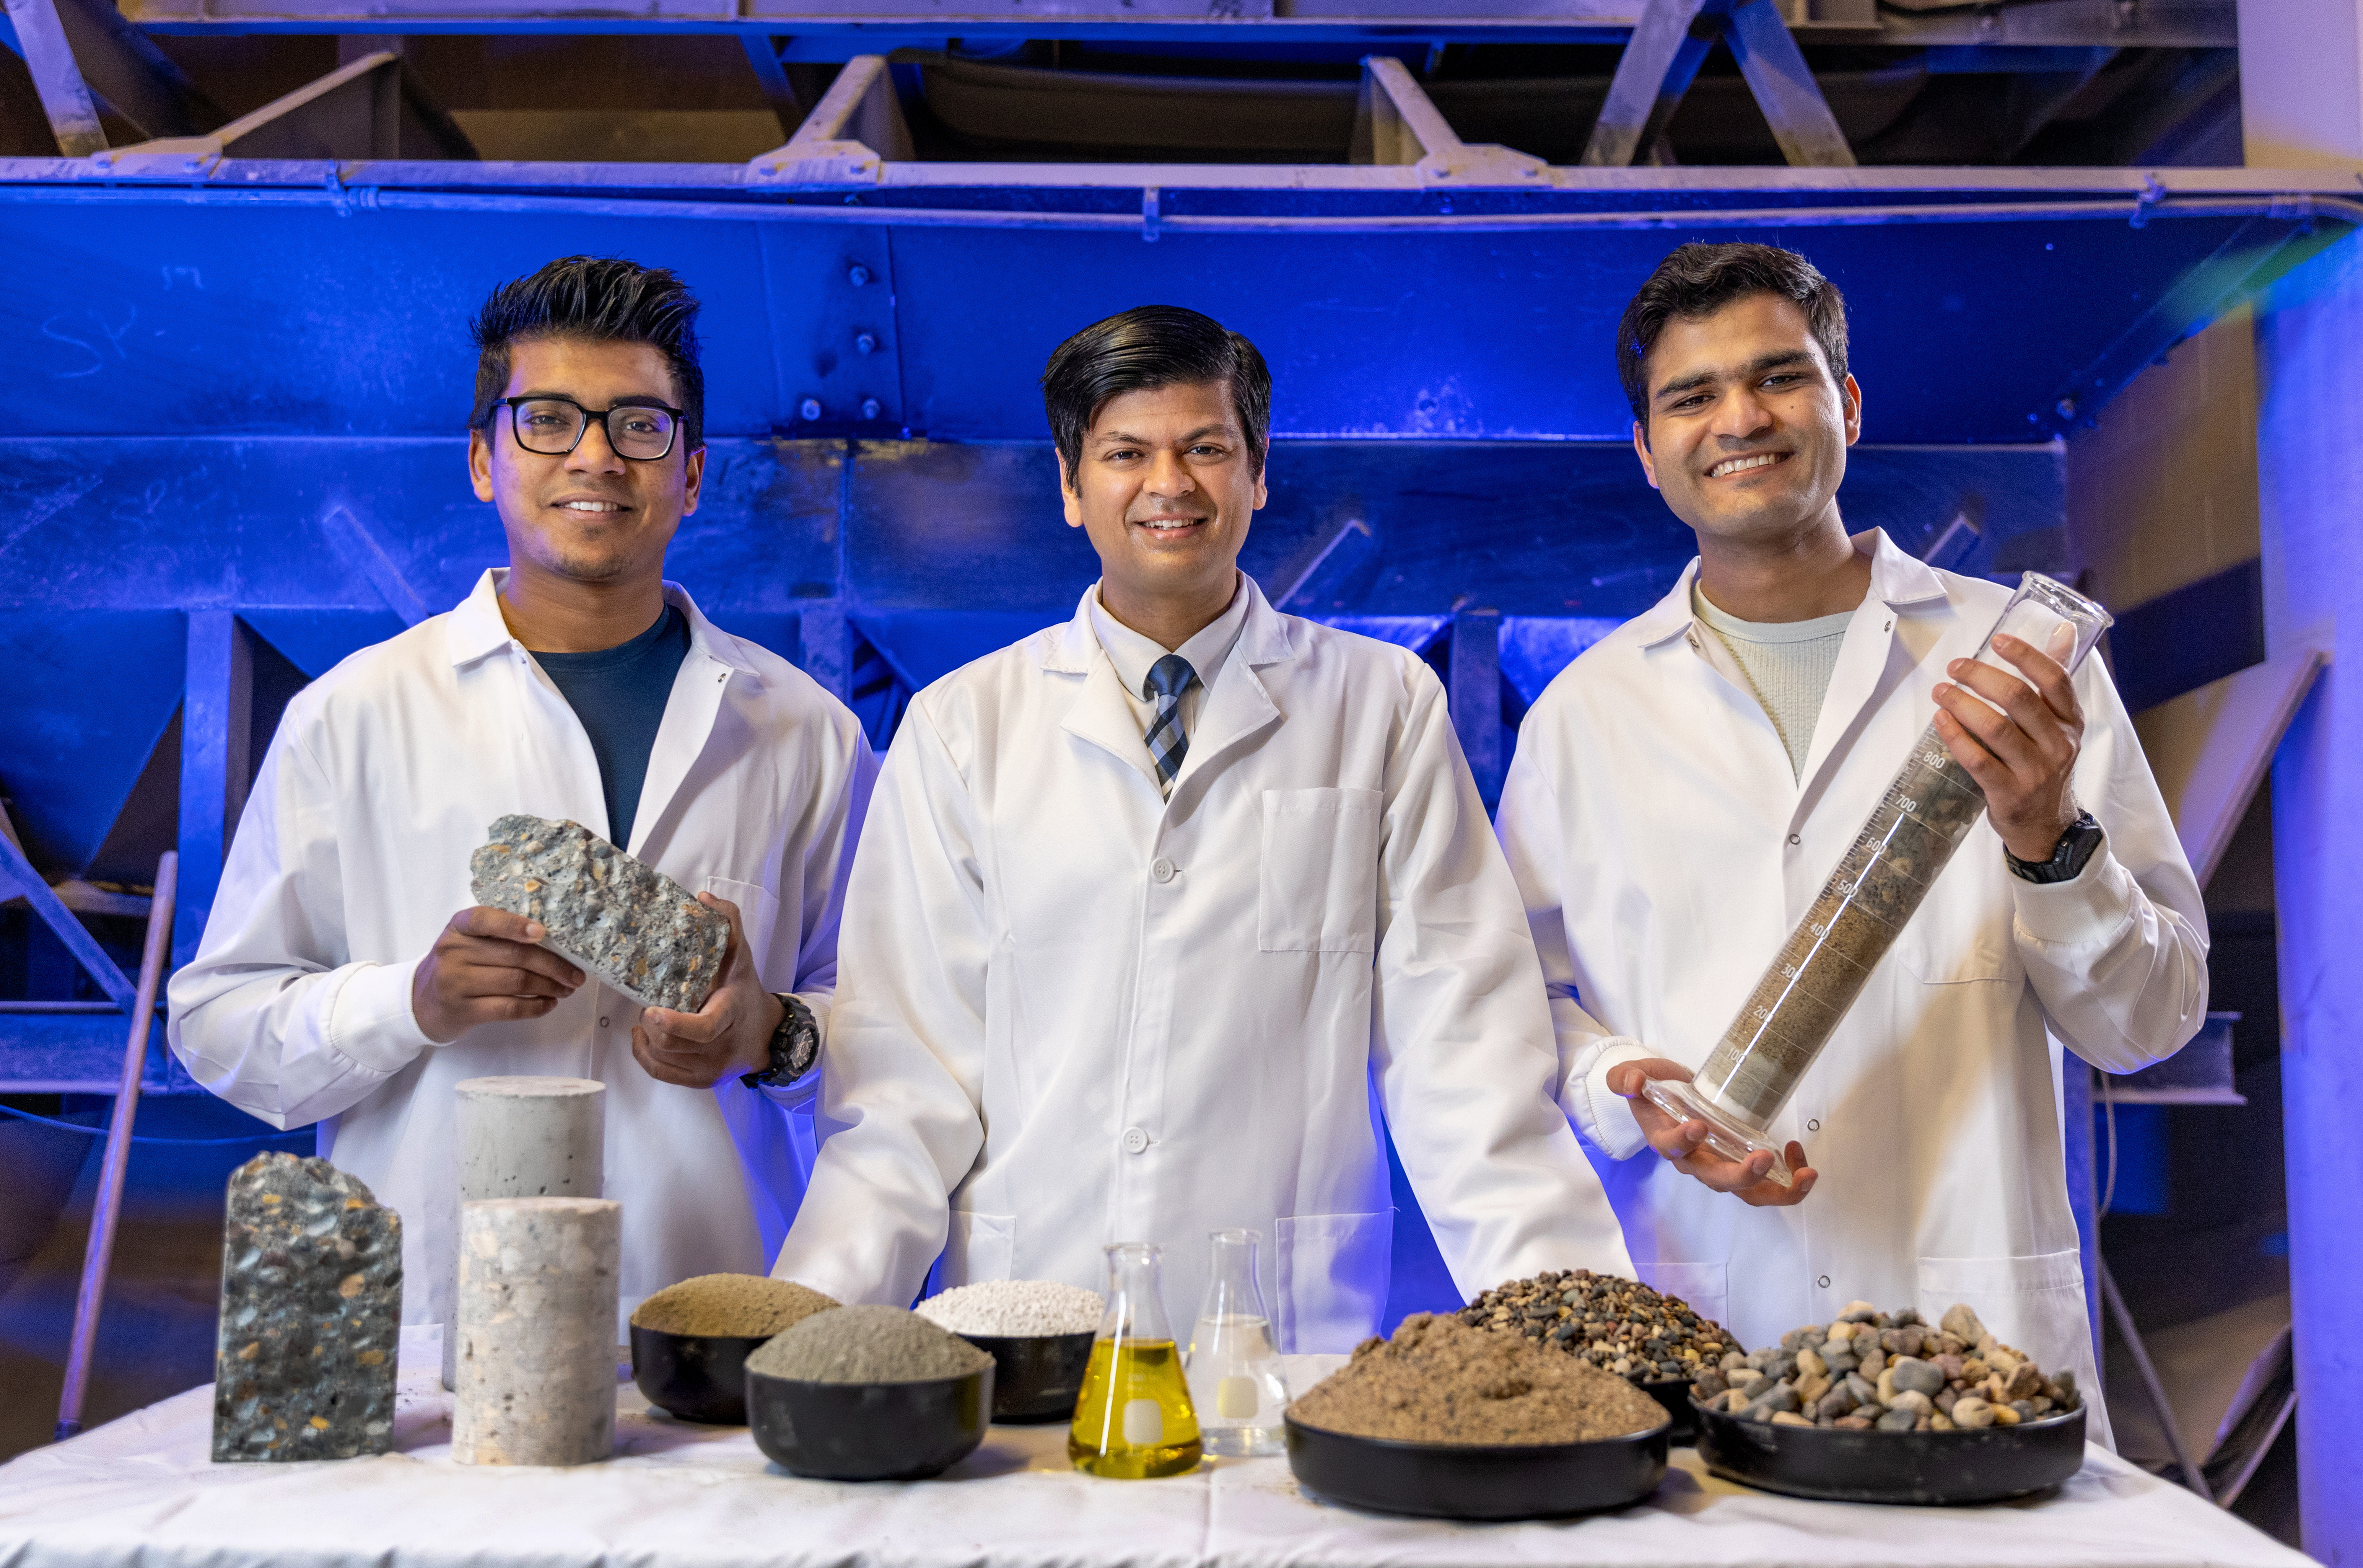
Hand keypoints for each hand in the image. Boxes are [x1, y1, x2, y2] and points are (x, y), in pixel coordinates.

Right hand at [411, 906, 584, 1042]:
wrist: (420, 1003)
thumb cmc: (457, 965)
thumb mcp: (468, 941)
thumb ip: (500, 936)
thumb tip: (554, 941)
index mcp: (459, 928)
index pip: (486, 919)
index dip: (515, 925)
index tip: (543, 933)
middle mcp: (454, 952)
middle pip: (514, 955)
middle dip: (553, 965)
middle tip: (576, 974)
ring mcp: (456, 983)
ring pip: (516, 982)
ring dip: (549, 986)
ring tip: (567, 989)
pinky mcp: (463, 1011)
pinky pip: (509, 1008)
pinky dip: (535, 1007)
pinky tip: (549, 1004)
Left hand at [631, 893, 782, 1087]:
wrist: (765, 1034)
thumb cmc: (745, 991)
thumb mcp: (742, 956)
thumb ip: (729, 923)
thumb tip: (703, 897)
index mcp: (731, 1015)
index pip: (703, 1029)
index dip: (674, 1024)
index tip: (651, 1011)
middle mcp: (721, 1047)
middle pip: (674, 1045)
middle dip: (652, 1026)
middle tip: (647, 1007)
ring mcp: (711, 1068)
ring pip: (664, 1060)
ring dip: (648, 1039)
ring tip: (646, 1020)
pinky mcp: (701, 1080)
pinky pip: (662, 1073)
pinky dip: (645, 1056)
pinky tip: (643, 1037)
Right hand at [1606, 1058, 1818, 1206]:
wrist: (1669, 1096)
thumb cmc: (1654, 1088)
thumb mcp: (1635, 1074)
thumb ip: (1627, 1078)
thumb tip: (1634, 1082)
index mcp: (1666, 1141)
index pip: (1671, 1149)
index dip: (1683, 1141)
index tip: (1698, 1126)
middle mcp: (1695, 1162)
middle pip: (1717, 1180)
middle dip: (1742, 1175)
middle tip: (1764, 1158)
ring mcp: (1722, 1167)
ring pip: (1748, 1192)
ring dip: (1778, 1190)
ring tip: (1806, 1176)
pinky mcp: (1743, 1164)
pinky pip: (1768, 1183)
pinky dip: (1789, 1178)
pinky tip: (1798, 1154)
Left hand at [1931, 627, 2083, 863]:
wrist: (2047, 824)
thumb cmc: (2045, 763)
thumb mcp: (2059, 723)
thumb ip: (2055, 678)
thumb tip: (2063, 629)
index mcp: (2071, 721)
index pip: (2055, 679)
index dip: (2026, 655)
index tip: (1997, 641)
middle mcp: (2058, 744)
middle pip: (2019, 698)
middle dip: (1981, 676)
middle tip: (1955, 667)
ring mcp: (2035, 771)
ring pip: (1995, 728)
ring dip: (1962, 703)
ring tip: (1940, 691)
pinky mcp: (2009, 793)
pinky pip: (1977, 760)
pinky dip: (1955, 737)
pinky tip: (1940, 720)